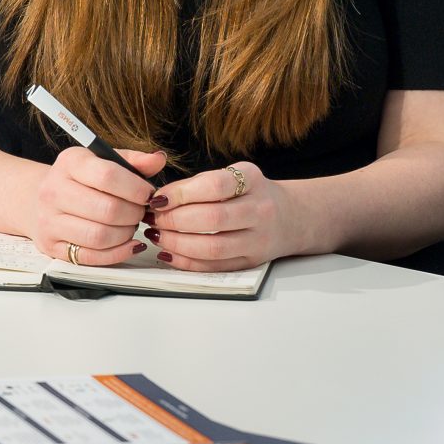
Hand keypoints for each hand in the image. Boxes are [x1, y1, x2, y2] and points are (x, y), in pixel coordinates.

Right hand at [31, 144, 167, 266]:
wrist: (39, 197)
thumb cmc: (80, 179)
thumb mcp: (104, 161)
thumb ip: (133, 161)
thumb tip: (158, 159)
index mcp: (70, 162)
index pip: (108, 176)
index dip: (136, 188)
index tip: (148, 194)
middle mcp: (54, 190)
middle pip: (107, 209)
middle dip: (134, 213)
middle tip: (141, 212)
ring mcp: (49, 220)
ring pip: (100, 236)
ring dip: (126, 234)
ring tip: (131, 225)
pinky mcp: (51, 245)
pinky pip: (91, 256)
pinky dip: (117, 253)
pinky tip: (129, 244)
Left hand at [149, 160, 300, 273]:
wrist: (289, 217)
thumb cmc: (251, 194)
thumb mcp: (234, 176)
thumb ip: (199, 184)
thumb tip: (160, 199)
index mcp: (252, 180)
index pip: (215, 186)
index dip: (181, 193)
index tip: (158, 198)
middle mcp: (260, 210)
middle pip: (213, 219)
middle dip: (174, 220)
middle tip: (154, 218)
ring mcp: (258, 239)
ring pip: (213, 248)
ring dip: (177, 244)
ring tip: (157, 236)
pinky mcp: (250, 262)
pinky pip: (214, 267)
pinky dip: (186, 262)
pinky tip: (169, 253)